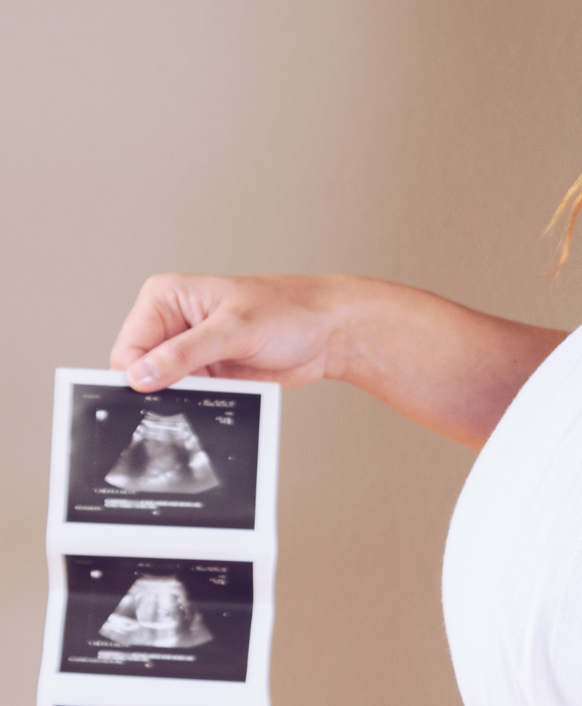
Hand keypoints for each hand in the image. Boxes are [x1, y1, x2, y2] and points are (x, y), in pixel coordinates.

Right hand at [110, 273, 353, 391]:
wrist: (329, 332)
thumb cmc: (290, 311)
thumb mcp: (235, 330)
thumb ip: (185, 353)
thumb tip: (141, 376)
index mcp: (165, 298)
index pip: (129, 348)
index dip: (137, 375)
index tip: (156, 393)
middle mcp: (171, 324)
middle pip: (140, 371)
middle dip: (158, 390)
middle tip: (188, 398)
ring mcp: (189, 352)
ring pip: (164, 389)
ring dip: (182, 400)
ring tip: (213, 394)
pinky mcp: (209, 374)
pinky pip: (190, 399)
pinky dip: (199, 406)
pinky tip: (220, 401)